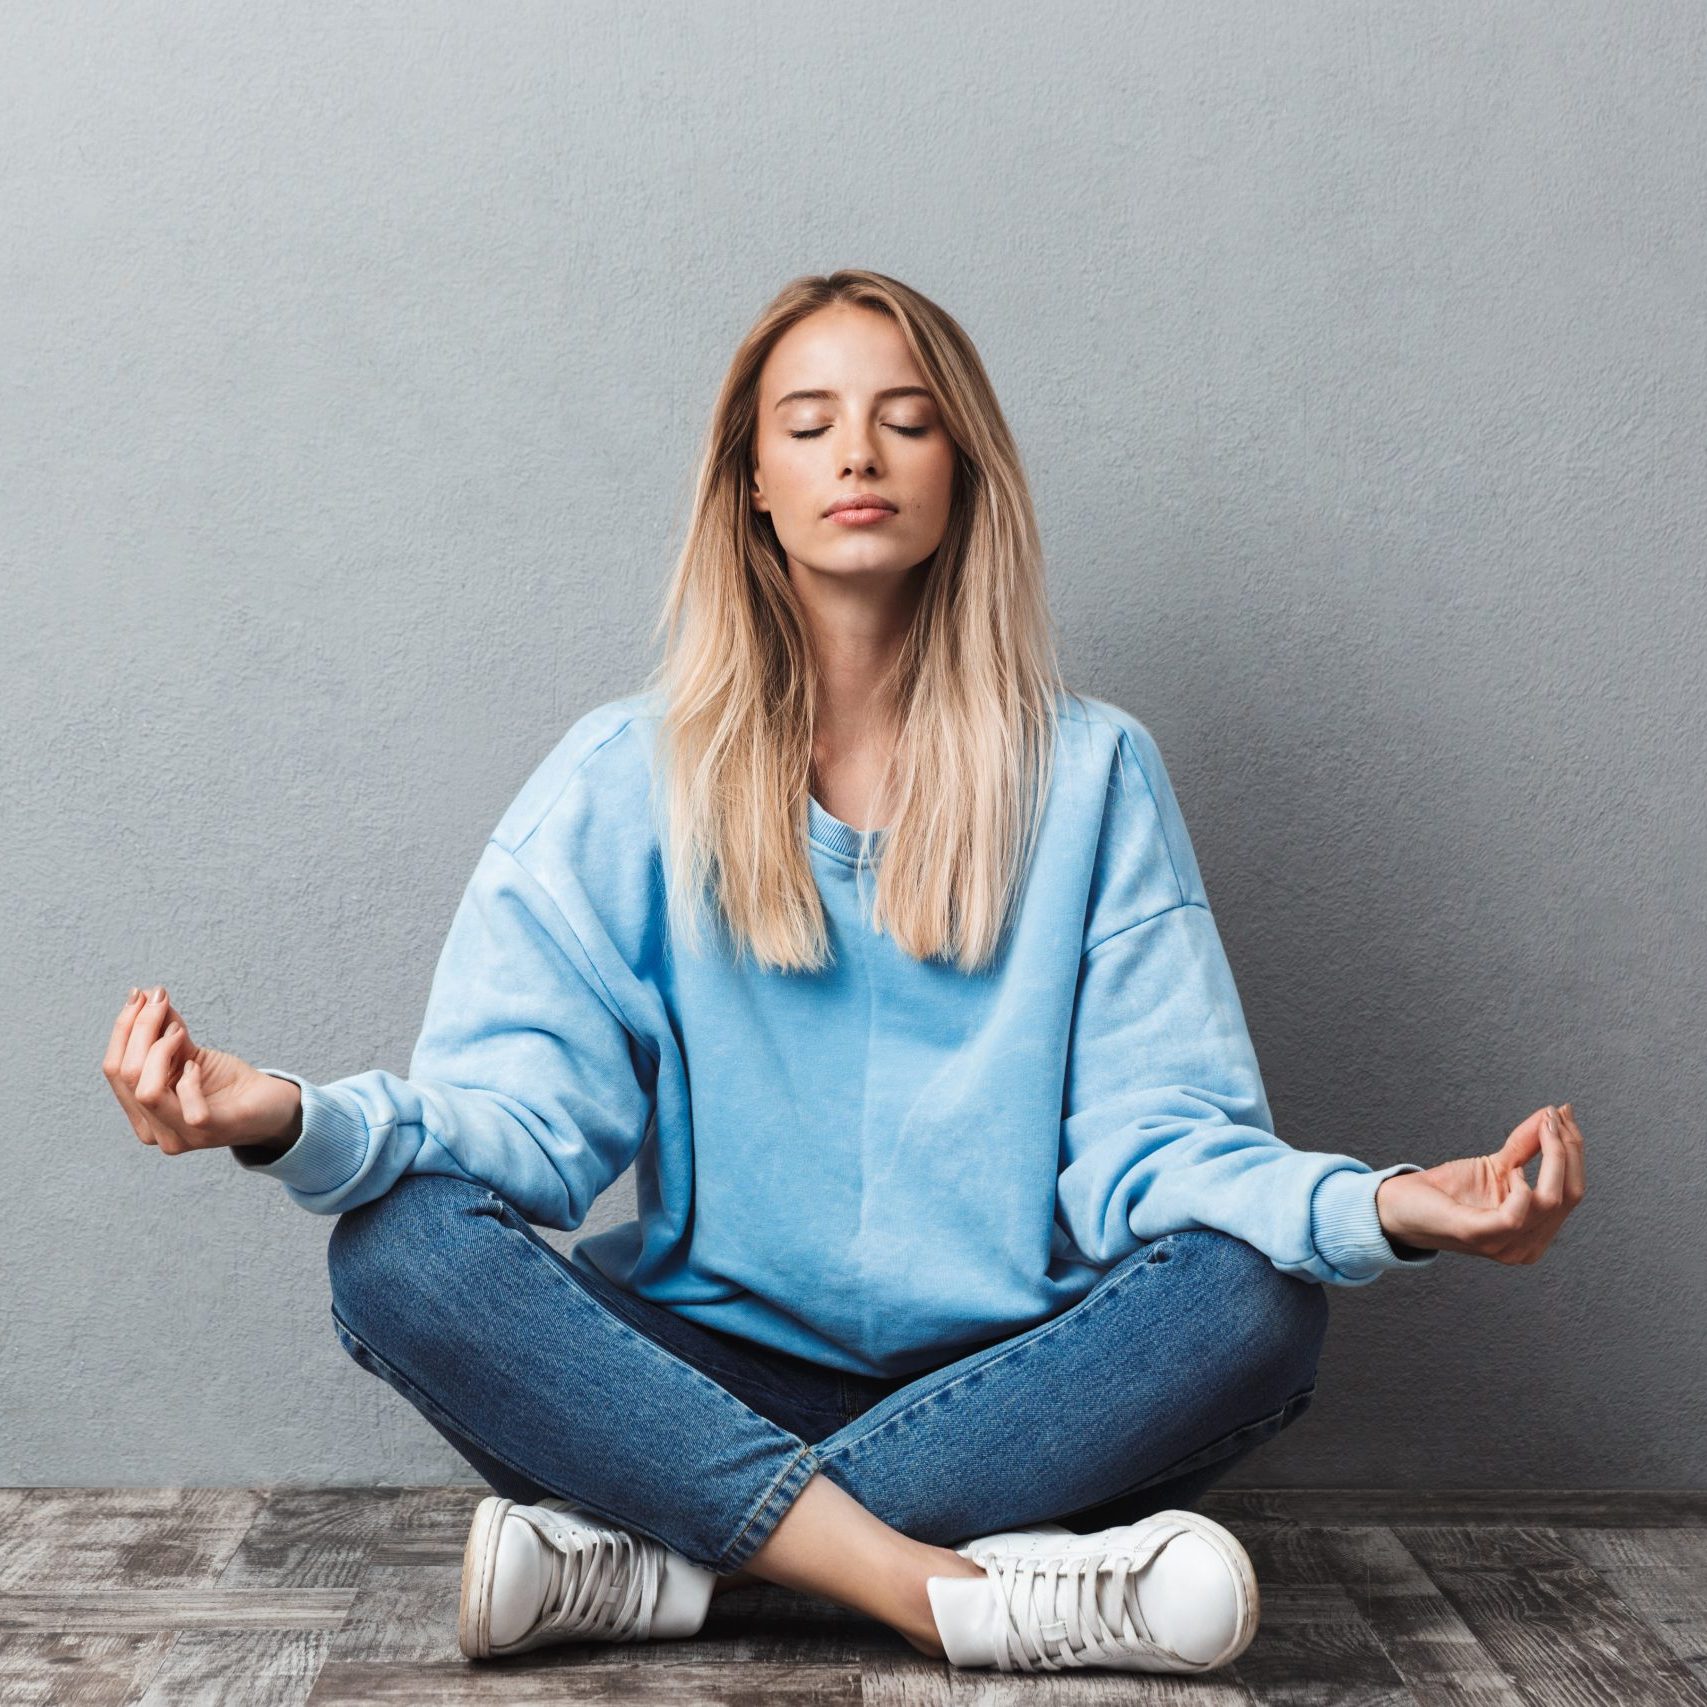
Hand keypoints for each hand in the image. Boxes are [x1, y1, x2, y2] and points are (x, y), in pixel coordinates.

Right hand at [102, 985, 301, 1154]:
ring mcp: (180, 1137)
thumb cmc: (225, 1080)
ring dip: (161, 1049)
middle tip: (161, 1000)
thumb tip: (145, 996)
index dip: (122, 1029)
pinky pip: (190, 1110)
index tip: (140, 995)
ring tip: (180, 1032)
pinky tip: (197, 1067)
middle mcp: (153, 1131)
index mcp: (140, 1112)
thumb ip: (164, 1030)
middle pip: (126, 1074)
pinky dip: (190, 1080)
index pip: (113, 1069)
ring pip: (147, 1091)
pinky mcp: (211, 1132)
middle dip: (141, 1028)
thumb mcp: (188, 1051)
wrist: (268, 1103)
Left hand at [1373, 1103, 1585, 1263]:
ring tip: (1540, 1130)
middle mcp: (1527, 1245)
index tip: (1563, 1114)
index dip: (1573, 1151)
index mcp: (1536, 1232)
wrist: (1399, 1207)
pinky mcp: (1477, 1235)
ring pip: (1551, 1201)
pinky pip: (1516, 1215)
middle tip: (1555, 1116)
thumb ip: (1526, 1146)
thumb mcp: (1495, 1165)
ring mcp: (1504, 1245)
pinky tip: (1512, 1170)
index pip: (1573, 1191)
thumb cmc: (1447, 1192)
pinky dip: (1522, 1188)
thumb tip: (1551, 1115)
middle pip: (1569, 1195)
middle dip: (1567, 1149)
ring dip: (1551, 1157)